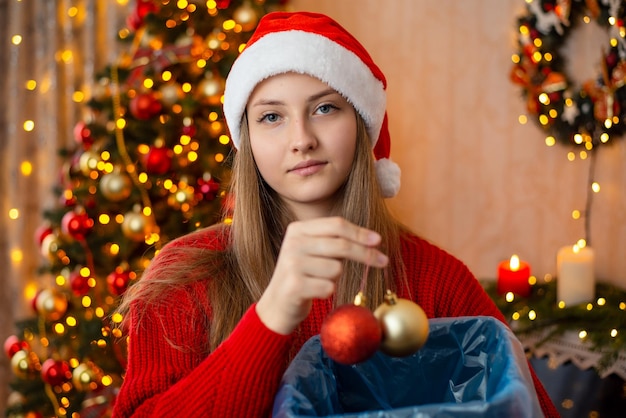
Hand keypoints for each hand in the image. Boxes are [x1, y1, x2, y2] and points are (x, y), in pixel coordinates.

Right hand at [255, 216, 388, 334]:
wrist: (277, 304)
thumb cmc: (303, 275)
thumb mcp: (314, 251)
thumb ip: (335, 241)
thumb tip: (372, 240)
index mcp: (298, 229)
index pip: (337, 225)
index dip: (360, 232)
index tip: (378, 241)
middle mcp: (293, 243)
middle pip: (341, 245)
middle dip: (365, 254)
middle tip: (383, 261)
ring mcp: (292, 263)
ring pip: (336, 268)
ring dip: (335, 278)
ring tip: (319, 281)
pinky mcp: (294, 285)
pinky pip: (329, 287)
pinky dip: (327, 292)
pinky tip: (314, 292)